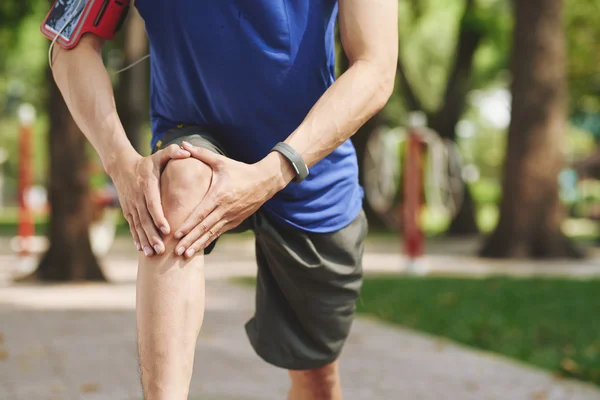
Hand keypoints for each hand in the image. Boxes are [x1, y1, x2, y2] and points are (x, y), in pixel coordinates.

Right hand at [109, 145, 190, 255]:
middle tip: (161, 249)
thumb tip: (186, 150)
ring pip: (137, 226)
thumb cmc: (146, 162)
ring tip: (152, 254)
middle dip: (153, 235)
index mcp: (147, 186)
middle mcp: (137, 197)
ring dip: (145, 240)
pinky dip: (136, 238)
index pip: (152, 204)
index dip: (158, 217)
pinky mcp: (128, 211)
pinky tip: (142, 250)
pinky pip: (132, 227)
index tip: (166, 229)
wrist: (121, 167)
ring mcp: (131, 206)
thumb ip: (172, 152)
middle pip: (145, 220)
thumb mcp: (159, 155)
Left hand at [173, 141, 290, 257]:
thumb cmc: (240, 170)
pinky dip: (208, 241)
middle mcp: (225, 209)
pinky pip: (219, 233)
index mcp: (220, 195)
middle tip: (177, 252)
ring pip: (212, 234)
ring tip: (185, 256)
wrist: (265, 181)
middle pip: (205, 228)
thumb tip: (182, 144)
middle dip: (190, 240)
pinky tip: (198, 249)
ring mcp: (231, 217)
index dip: (189, 225)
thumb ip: (200, 154)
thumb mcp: (221, 161)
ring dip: (198, 245)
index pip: (202, 213)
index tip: (177, 234)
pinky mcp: (235, 221)